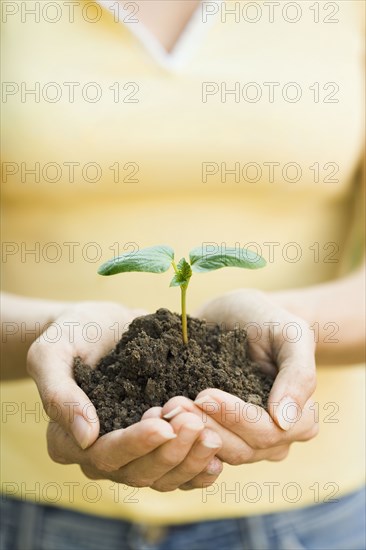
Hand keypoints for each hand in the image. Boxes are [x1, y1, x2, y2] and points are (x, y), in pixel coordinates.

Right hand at [27, 301, 222, 490]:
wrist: (104, 324)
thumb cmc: (72, 333)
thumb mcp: (52, 352)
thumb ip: (59, 393)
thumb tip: (86, 438)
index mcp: (68, 439)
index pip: (103, 455)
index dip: (134, 444)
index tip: (162, 424)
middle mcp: (100, 454)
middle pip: (137, 472)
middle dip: (169, 451)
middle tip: (194, 422)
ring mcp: (132, 451)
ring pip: (162, 476)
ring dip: (190, 460)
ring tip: (213, 435)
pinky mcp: (157, 443)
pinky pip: (179, 469)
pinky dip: (199, 466)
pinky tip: (218, 454)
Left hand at [160, 289, 317, 465]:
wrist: (237, 314)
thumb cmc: (267, 320)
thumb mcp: (291, 334)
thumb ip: (298, 374)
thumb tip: (284, 422)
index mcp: (300, 420)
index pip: (268, 431)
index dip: (236, 417)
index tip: (204, 394)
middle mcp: (277, 439)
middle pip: (243, 448)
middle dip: (207, 426)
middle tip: (175, 404)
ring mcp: (246, 441)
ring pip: (219, 452)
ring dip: (191, 433)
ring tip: (167, 408)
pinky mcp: (218, 434)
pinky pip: (201, 448)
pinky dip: (182, 436)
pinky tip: (161, 417)